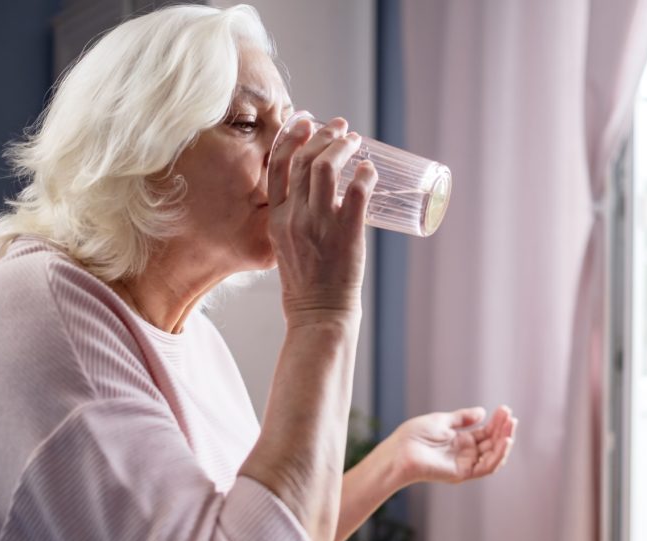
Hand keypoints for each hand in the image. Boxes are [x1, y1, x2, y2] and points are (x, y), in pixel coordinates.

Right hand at [267, 117, 376, 325]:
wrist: (317, 313)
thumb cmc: (305, 284)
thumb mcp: (285, 246)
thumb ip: (293, 220)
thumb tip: (317, 196)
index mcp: (276, 219)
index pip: (277, 166)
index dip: (291, 138)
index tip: (304, 121)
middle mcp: (294, 217)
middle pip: (303, 161)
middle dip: (322, 136)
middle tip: (340, 126)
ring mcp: (319, 225)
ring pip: (326, 169)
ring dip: (342, 148)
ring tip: (355, 141)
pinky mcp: (346, 234)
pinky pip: (356, 192)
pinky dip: (364, 174)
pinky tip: (370, 168)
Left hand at [386, 406, 517, 485]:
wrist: (398, 451)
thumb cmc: (414, 436)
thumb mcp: (442, 420)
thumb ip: (463, 418)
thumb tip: (482, 412)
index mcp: (460, 441)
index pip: (486, 433)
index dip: (497, 422)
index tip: (505, 409)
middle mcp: (465, 454)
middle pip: (492, 444)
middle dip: (503, 430)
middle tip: (511, 416)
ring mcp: (464, 464)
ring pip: (493, 456)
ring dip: (505, 441)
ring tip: (511, 426)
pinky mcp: (462, 474)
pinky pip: (486, 467)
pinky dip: (498, 455)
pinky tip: (505, 441)